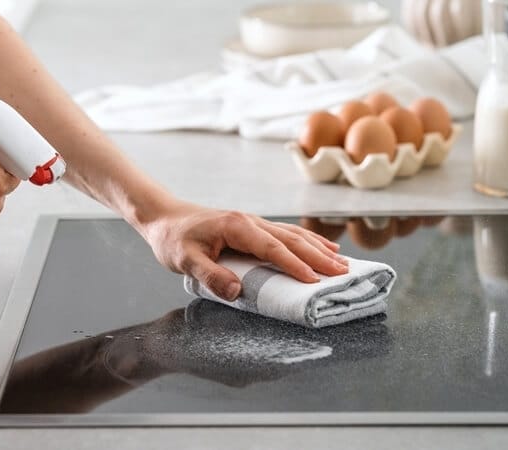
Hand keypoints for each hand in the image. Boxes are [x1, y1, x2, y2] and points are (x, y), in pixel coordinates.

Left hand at [139, 202, 348, 300]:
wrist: (164, 217)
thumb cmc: (173, 239)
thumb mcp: (184, 260)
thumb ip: (209, 275)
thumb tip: (237, 291)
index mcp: (237, 227)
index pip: (272, 248)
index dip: (294, 265)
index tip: (314, 281)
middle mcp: (250, 221)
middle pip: (291, 239)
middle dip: (318, 257)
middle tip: (343, 274)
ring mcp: (253, 222)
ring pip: (293, 234)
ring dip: (318, 249)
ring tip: (342, 263)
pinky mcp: (252, 228)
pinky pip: (286, 234)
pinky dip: (308, 242)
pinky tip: (322, 249)